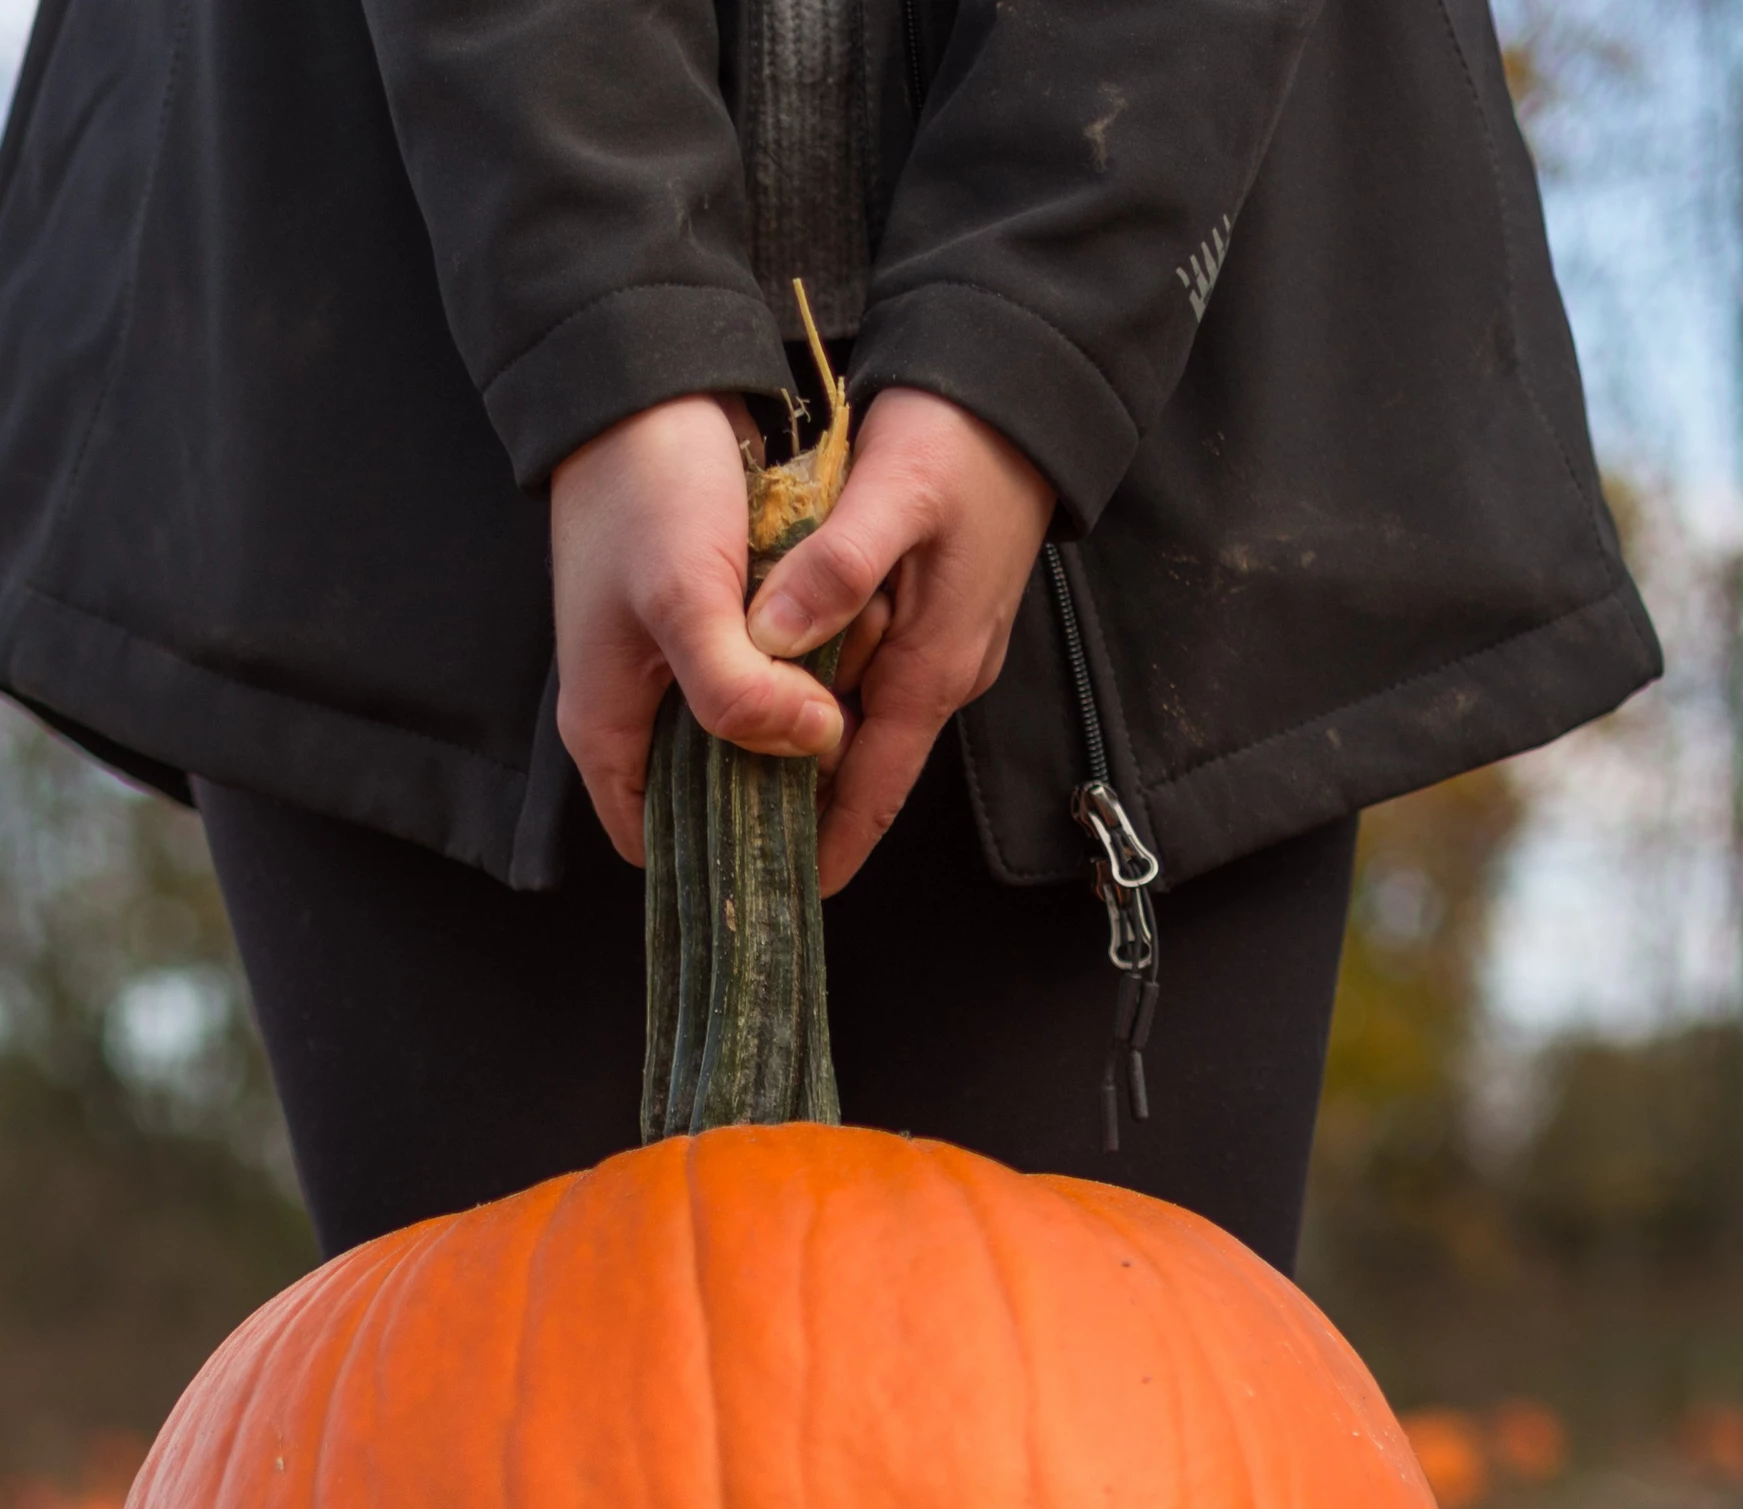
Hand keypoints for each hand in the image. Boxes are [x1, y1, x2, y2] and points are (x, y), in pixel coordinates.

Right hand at [551, 394, 845, 865]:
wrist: (647, 375)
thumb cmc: (647, 490)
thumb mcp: (687, 599)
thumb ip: (741, 692)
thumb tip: (814, 744)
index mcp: (606, 729)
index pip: (657, 846)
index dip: (722, 857)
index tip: (798, 846)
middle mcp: (635, 710)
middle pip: (712, 797)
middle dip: (776, 788)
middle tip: (840, 763)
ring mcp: (672, 667)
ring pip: (745, 738)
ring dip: (797, 729)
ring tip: (848, 705)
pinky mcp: (711, 625)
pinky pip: (763, 681)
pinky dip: (801, 678)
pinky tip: (842, 661)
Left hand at [747, 387, 1053, 893]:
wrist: (1021, 380)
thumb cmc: (965, 437)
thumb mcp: (896, 494)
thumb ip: (835, 569)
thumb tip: (773, 639)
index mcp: (933, 669)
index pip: (875, 792)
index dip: (830, 847)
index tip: (785, 893)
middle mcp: (940, 673)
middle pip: (859, 764)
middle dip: (799, 801)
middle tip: (722, 826)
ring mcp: (937, 643)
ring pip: (856, 714)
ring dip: (800, 739)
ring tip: (721, 761)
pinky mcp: (929, 609)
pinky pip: (865, 668)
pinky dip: (816, 684)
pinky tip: (766, 674)